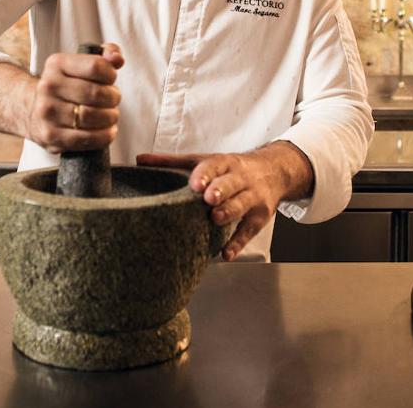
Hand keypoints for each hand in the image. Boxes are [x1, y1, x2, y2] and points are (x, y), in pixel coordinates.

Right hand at [28, 43, 123, 152]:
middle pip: (97, 93)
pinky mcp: (52, 136)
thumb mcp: (79, 65)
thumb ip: (104, 56)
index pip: (96, 66)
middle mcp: (48, 87)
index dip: (111, 75)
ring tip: (110, 116)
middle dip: (113, 98)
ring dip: (110, 118)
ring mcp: (48, 113)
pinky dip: (104, 136)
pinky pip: (87, 138)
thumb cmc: (65, 87)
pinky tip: (107, 131)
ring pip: (93, 116)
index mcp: (56, 64)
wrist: (31, 110)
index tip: (110, 80)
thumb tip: (117, 59)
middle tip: (112, 101)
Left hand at [137, 142, 312, 260]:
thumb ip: (172, 162)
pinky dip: (238, 243)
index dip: (205, 175)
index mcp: (224, 163)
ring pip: (241, 205)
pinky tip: (226, 253)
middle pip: (231, 184)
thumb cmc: (230, 168)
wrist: (273, 171)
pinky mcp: (259, 218)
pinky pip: (249, 231)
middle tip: (209, 199)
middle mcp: (240, 179)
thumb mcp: (205, 160)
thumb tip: (139, 159)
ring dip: (228, 212)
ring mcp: (252, 198)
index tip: (195, 184)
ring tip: (215, 219)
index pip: (214, 166)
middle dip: (221, 190)